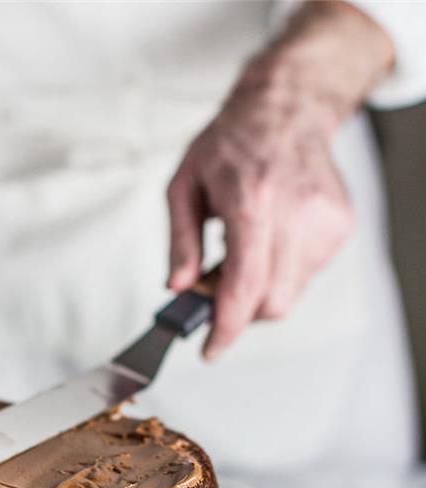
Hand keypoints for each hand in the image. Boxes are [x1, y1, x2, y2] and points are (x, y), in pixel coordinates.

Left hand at [166, 1, 393, 359]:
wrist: (286, 109)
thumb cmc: (231, 143)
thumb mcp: (184, 186)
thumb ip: (180, 242)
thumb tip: (178, 287)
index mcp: (252, 201)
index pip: (244, 286)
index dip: (226, 328)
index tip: (210, 349)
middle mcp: (295, 213)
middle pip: (272, 302)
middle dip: (241, 312)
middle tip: (218, 290)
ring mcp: (324, 221)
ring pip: (291, 294)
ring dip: (261, 288)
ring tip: (246, 249)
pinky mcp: (340, 227)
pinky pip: (307, 274)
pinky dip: (282, 271)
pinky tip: (272, 238)